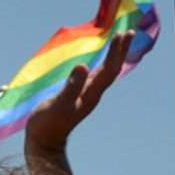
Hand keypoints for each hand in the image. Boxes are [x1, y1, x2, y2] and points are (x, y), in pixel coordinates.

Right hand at [25, 31, 133, 155]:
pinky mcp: (81, 96)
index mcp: (90, 94)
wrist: (45, 142)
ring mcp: (88, 95)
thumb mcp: (57, 105)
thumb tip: (83, 66)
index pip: (109, 69)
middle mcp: (93, 93)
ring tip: (121, 40)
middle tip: (130, 32)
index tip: (119, 34)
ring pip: (108, 72)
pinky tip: (104, 60)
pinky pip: (99, 76)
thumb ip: (71, 87)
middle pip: (113, 69)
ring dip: (116, 56)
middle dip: (121, 50)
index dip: (115, 52)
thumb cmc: (47, 124)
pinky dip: (105, 63)